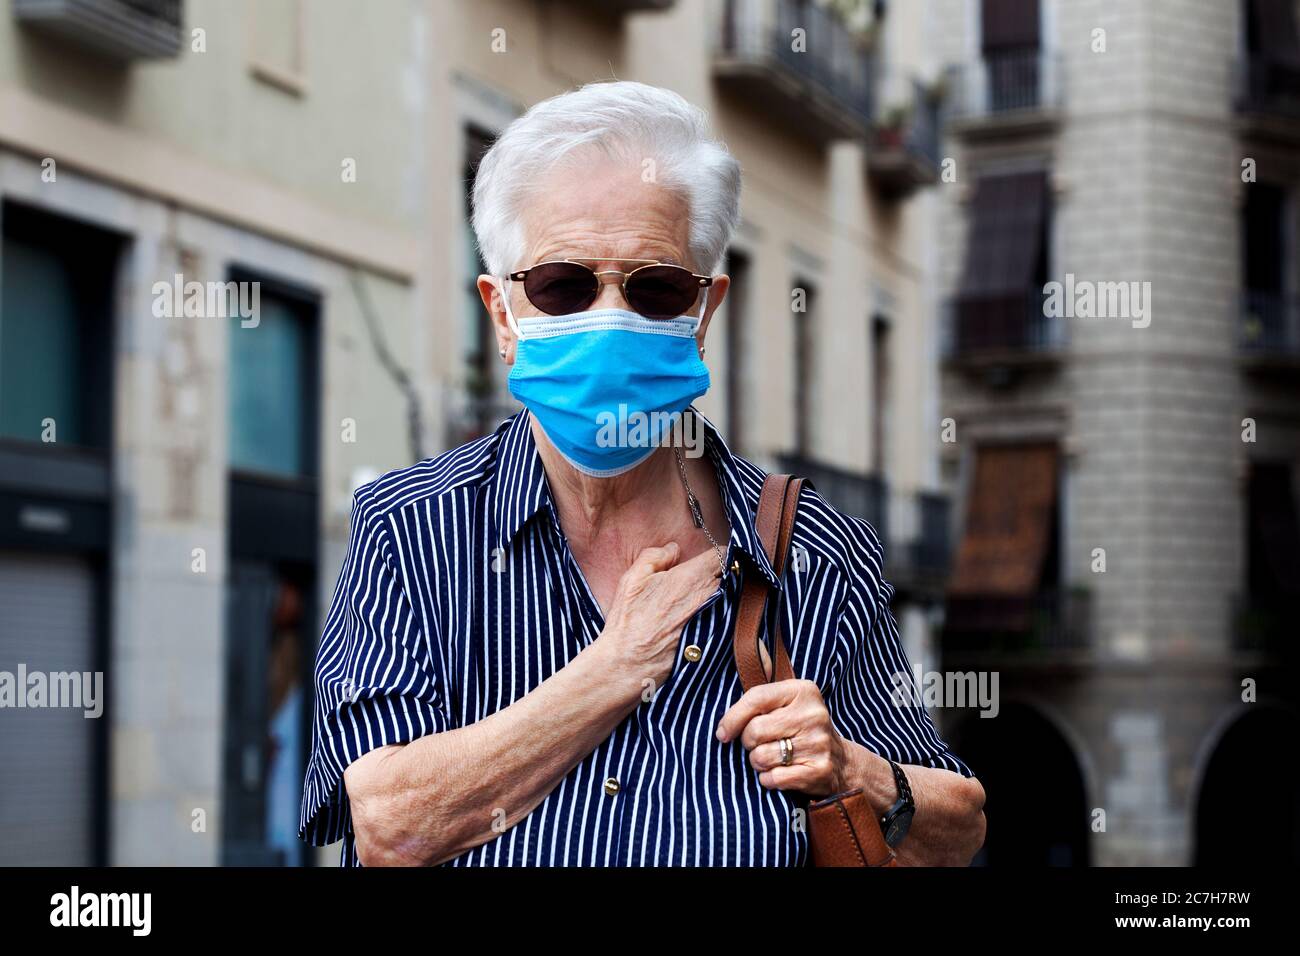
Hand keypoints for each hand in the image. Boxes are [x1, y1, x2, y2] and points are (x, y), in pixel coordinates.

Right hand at [597, 542, 721, 688]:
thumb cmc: (628, 621)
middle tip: (706, 576)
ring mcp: (714, 619)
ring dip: (722, 593)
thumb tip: (674, 549)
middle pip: (728, 575)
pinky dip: (720, 614)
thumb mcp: (632, 578)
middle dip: (722, 572)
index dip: (719, 552)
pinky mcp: (714, 638)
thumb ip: (655, 556)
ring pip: (729, 597)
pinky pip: (725, 618)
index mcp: (690, 578)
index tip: (712, 556)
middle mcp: (707, 597)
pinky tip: (704, 618)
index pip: (721, 555)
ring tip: (702, 598)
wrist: (628, 662)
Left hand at [715, 679, 849, 797]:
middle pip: (754, 731)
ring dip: (759, 763)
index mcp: (803, 691)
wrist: (841, 763)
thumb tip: (748, 665)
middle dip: (749, 743)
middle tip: (761, 744)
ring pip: (760, 757)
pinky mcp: (818, 771)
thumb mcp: (788, 702)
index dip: (732, 718)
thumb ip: (762, 690)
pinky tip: (782, 773)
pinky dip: (769, 779)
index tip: (722, 733)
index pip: (756, 698)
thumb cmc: (801, 729)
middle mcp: (813, 714)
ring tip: (774, 758)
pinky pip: (773, 779)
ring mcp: (818, 743)